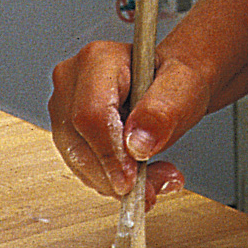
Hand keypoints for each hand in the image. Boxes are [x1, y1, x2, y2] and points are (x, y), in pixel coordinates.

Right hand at [48, 40, 208, 205]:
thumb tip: (137, 145)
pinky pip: (82, 167)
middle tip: (152, 188)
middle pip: (79, 142)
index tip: (132, 180)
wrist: (172, 88)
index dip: (110, 154)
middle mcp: (71, 80)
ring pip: (78, 160)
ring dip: (116, 182)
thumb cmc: (175, 82)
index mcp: (98, 59)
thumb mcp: (183, 89)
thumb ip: (162, 112)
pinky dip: (112, 180)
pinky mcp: (67, 131)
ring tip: (155, 181)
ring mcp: (64, 106)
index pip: (92, 115)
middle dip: (116, 175)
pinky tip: (140, 177)